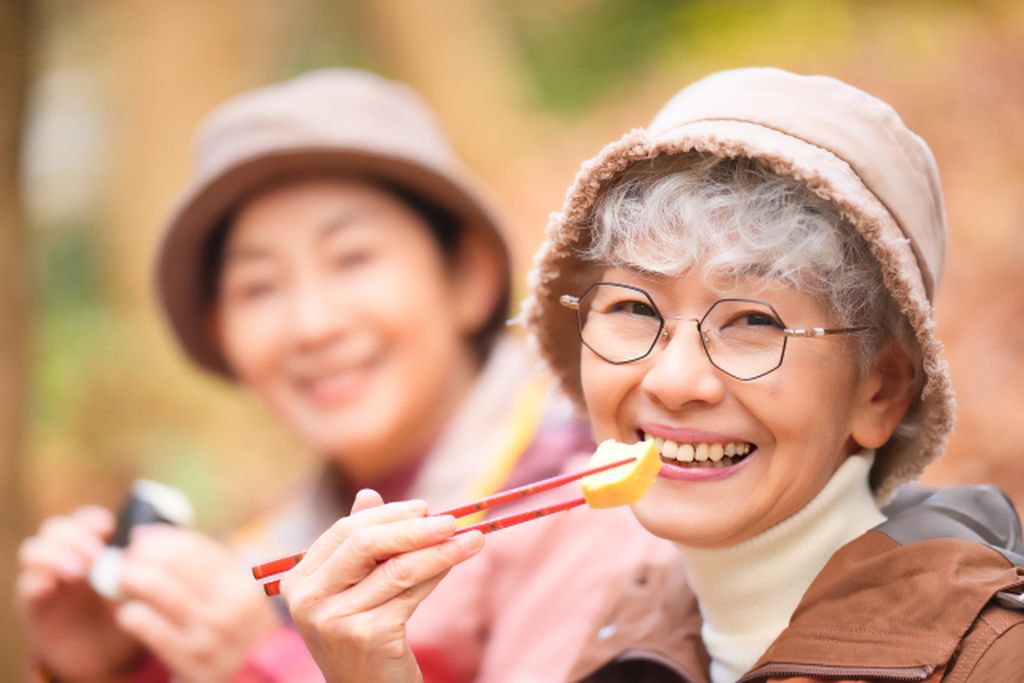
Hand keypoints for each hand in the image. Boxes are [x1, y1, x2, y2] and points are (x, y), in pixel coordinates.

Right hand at [16, 506, 141, 681]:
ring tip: (79, 570)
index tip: (110, 528)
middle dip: (74, 534)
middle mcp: (69, 557)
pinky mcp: (36, 603)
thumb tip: (153, 538)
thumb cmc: (130, 611)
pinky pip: (27, 583)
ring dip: (54, 553)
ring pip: (35, 549)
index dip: (94, 519)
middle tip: (94, 553)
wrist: (110, 655)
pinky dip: (37, 579)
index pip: (87, 519)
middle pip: (57, 528)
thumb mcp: (142, 586)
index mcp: (97, 547)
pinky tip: (51, 585)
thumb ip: (145, 564)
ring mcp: (50, 577)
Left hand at [113, 525, 280, 682]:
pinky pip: (149, 627)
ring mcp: (211, 635)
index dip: (162, 539)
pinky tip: (128, 614)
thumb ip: (200, 564)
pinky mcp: (191, 663)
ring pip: (159, 589)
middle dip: (142, 555)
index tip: (141, 538)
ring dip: (132, 579)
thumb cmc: (232, 630)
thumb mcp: (232, 595)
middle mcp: (230, 606)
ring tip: (121, 581)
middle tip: (125, 558)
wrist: (251, 679)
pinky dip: (132, 614)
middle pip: (175, 564)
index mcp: (243, 585)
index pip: (195, 548)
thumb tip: (146, 532)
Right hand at [281, 489, 483, 682]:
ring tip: (473, 537)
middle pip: (365, 544)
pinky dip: (439, 571)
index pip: (345, 531)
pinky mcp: (368, 636)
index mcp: (299, 581)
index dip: (388, 515)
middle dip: (413, 527)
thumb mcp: (353, 589)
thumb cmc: (363, 635)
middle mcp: (308, 601)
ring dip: (440, 549)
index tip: (425, 508)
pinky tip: (457, 561)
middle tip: (451, 519)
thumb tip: (368, 493)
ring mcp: (335, 620)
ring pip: (397, 568)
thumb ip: (359, 544)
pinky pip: (412, 591)